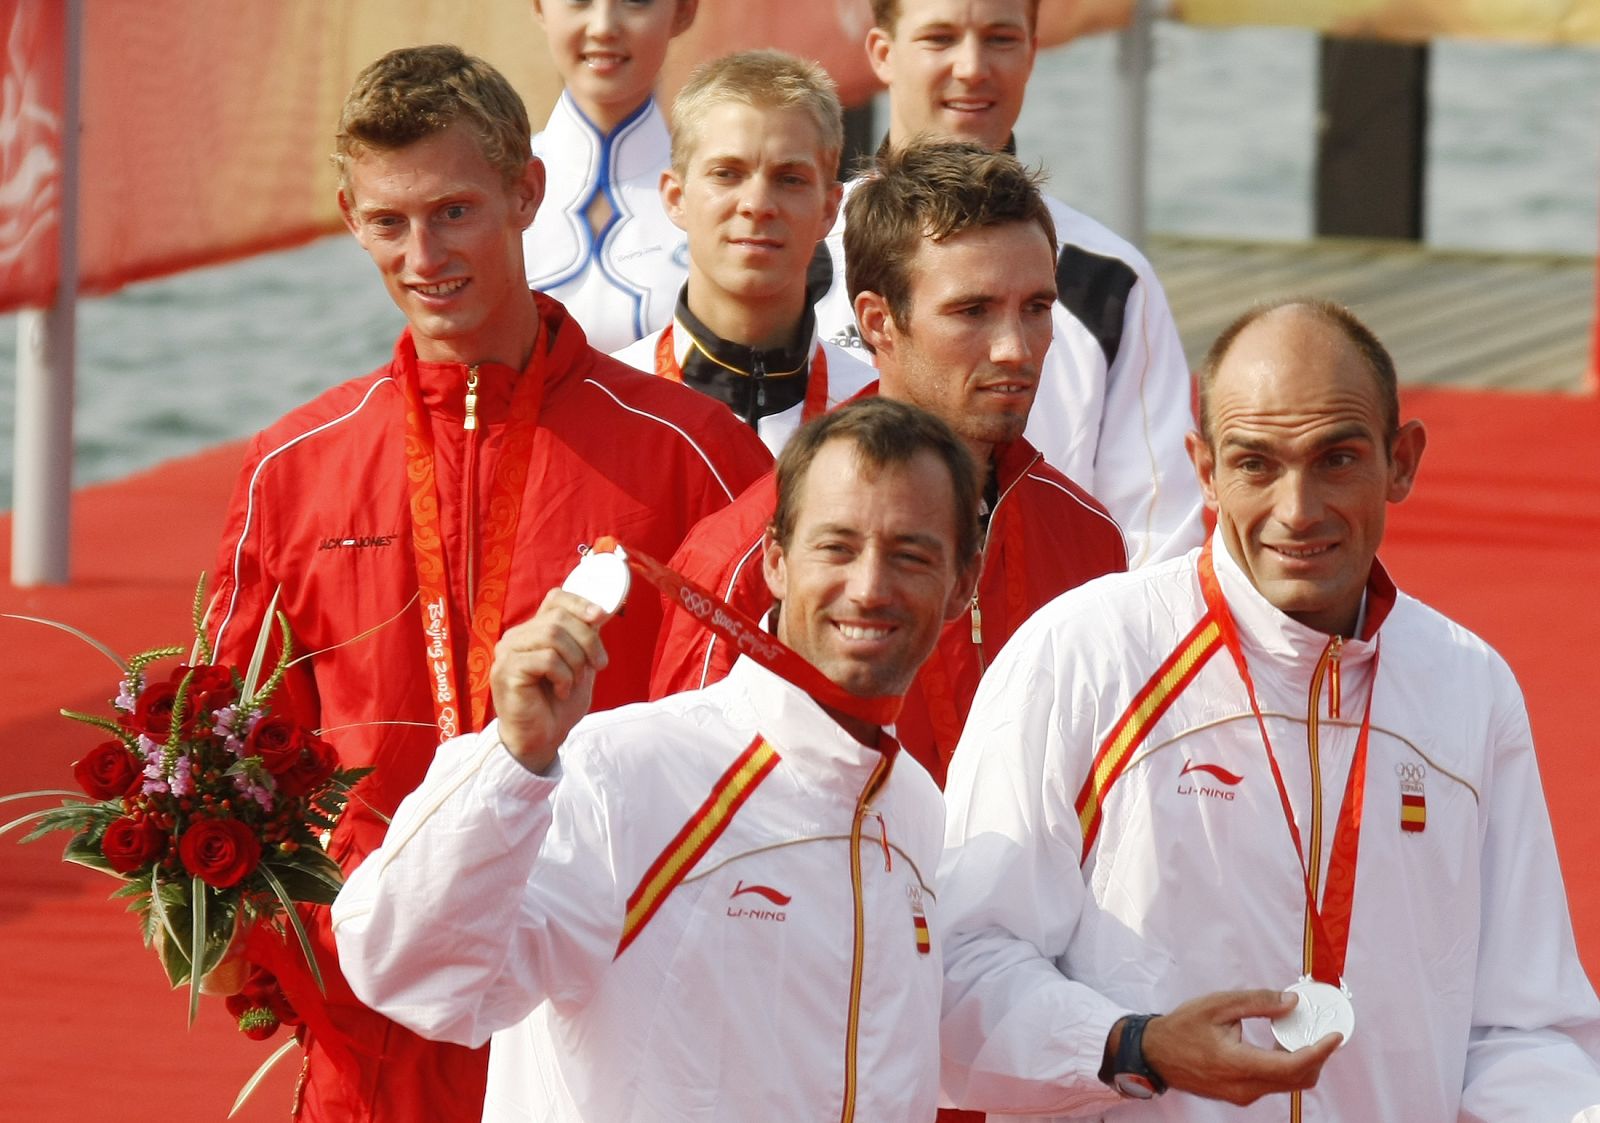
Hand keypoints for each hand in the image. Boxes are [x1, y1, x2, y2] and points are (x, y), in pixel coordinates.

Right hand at [489, 589, 610, 772]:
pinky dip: (563, 676)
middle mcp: (516, 637)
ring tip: (575, 681)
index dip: (579, 602)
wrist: (542, 739)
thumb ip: (584, 639)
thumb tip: (599, 612)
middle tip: (599, 664)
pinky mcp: (505, 670)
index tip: (600, 616)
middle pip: (558, 618)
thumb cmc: (559, 704)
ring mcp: (507, 652)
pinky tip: (561, 691)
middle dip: (588, 640)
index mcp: (534, 631)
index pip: (555, 599)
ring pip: (552, 635)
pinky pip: (546, 659)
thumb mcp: (579, 665)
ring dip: (575, 660)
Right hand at [1138, 989, 1340, 1104]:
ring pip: (1287, 1084)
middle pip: (1297, 1079)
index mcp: (1238, 1064)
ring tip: (1304, 1034)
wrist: (1155, 1054)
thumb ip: (1257, 1002)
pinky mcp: (1240, 1095)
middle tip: (1324, 1031)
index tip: (1335, 1035)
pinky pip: (1273, 1084)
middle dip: (1317, 1056)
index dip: (1319, 1051)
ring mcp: (1243, 1095)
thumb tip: (1291, 1002)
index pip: (1292, 1065)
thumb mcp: (1217, 1005)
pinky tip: (1282, 1044)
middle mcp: (1245, 1087)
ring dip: (1303, 1062)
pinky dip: (1286, 1066)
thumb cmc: (1181, 1028)